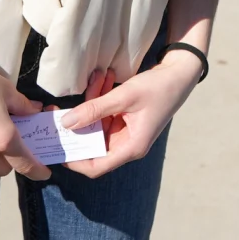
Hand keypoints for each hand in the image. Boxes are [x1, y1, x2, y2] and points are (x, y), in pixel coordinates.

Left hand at [58, 52, 201, 178]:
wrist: (181, 72)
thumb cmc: (159, 88)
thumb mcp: (125, 97)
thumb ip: (94, 109)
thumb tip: (66, 123)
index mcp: (131, 147)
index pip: (95, 166)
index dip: (74, 161)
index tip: (57, 146)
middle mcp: (127, 143)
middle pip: (92, 142)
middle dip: (79, 123)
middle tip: (61, 108)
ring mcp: (126, 131)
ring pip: (97, 124)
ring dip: (93, 103)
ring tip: (98, 78)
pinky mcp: (125, 118)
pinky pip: (105, 113)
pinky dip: (101, 98)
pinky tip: (104, 78)